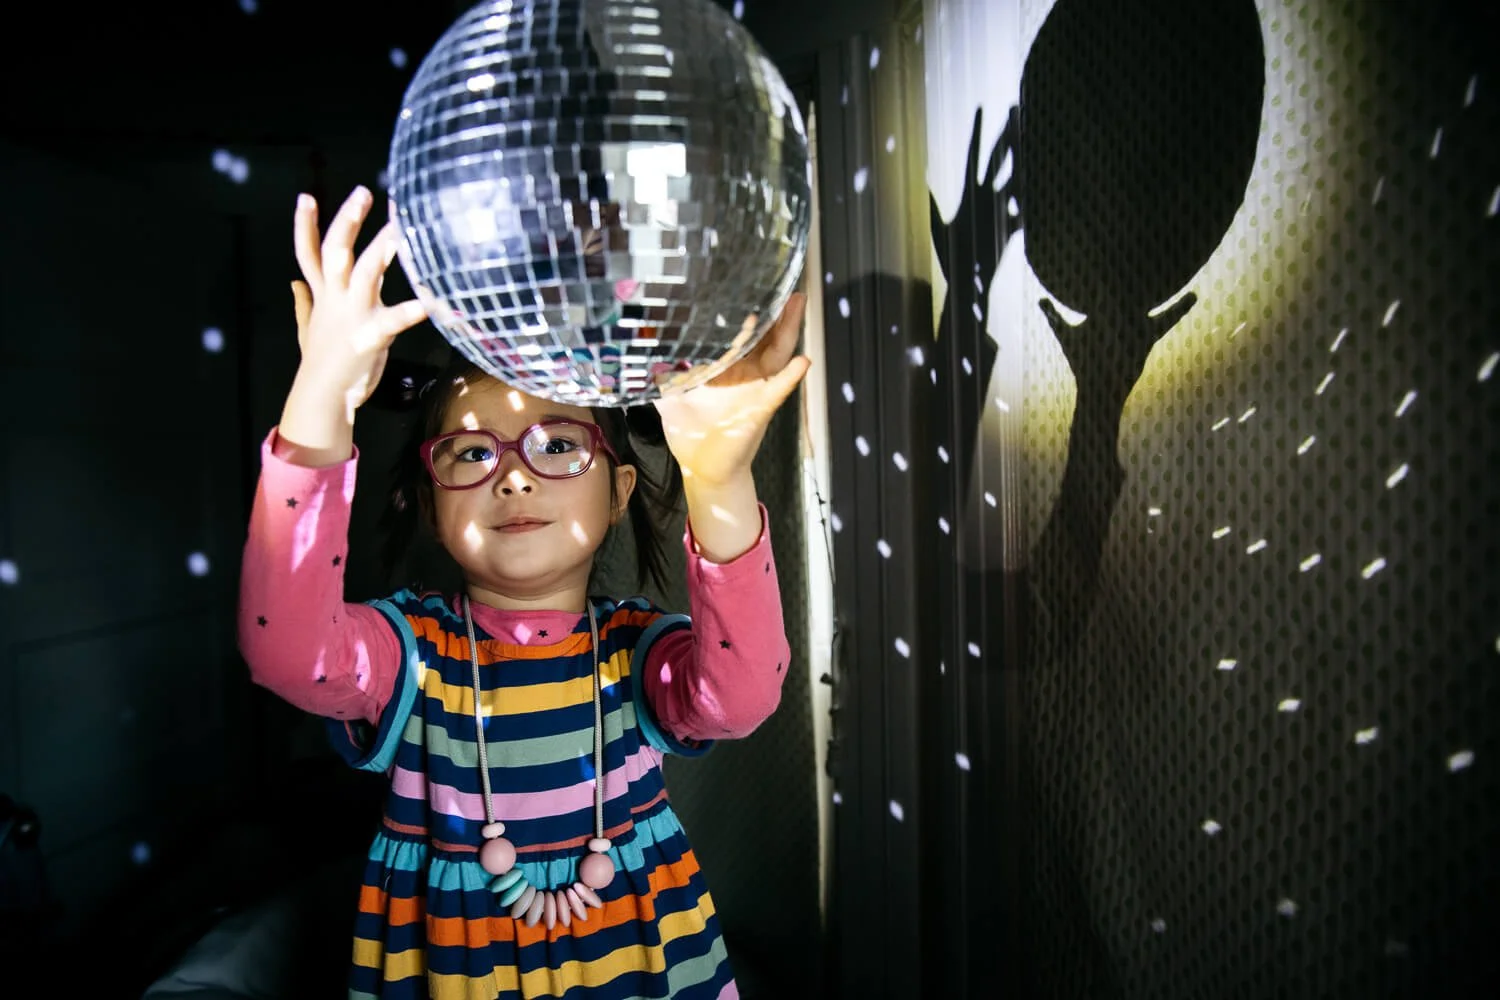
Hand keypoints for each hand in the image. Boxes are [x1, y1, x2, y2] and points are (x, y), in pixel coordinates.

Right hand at [289, 186, 427, 417]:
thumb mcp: (308, 327)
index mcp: (323, 294)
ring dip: (382, 248)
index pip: (308, 252)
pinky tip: (433, 303)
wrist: (323, 396)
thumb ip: (304, 302)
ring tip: (400, 228)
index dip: (305, 226)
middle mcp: (335, 298)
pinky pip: (394, 319)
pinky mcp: (370, 336)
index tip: (305, 196)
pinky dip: (413, 310)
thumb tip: (294, 283)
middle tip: (363, 193)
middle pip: (335, 251)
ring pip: (364, 272)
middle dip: (347, 221)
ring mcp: (352, 315)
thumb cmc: (322, 360)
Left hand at [654, 292, 810, 487]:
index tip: (745, 283)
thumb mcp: (669, 396)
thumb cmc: (690, 432)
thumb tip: (638, 351)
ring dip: (789, 329)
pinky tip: (802, 362)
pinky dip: (790, 377)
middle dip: (776, 309)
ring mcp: (756, 389)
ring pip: (778, 353)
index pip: (738, 332)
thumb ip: (658, 373)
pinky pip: (778, 390)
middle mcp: (745, 373)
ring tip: (797, 304)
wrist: (702, 467)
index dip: (743, 310)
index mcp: (726, 367)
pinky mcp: (760, 408)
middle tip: (784, 281)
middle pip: (766, 335)